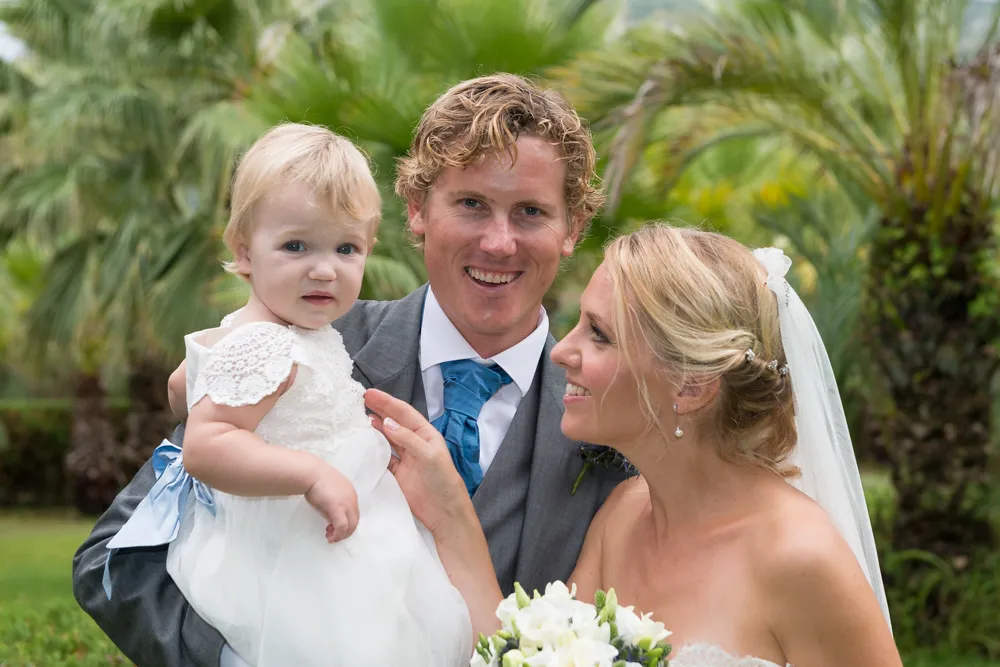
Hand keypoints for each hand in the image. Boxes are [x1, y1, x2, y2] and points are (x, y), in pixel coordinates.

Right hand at [304, 465, 358, 542]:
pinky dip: (338, 535)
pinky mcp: (338, 509)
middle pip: (355, 521)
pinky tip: (331, 538)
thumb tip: (331, 516)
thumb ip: (334, 502)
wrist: (311, 473)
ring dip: (342, 535)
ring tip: (331, 537)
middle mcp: (352, 499)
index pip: (354, 512)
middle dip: (346, 531)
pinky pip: (342, 527)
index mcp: (351, 493)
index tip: (334, 526)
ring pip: (351, 526)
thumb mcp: (330, 491)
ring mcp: (346, 504)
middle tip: (334, 535)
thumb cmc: (316, 479)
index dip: (346, 522)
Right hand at [364, 389, 471, 532]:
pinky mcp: (397, 474)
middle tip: (361, 400)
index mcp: (426, 434)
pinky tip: (364, 443)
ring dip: (375, 428)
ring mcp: (405, 458)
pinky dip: (373, 450)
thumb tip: (386, 422)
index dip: (387, 403)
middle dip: (379, 410)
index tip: (370, 394)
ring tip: (360, 418)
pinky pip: (383, 457)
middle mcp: (415, 443)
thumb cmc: (443, 481)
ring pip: (387, 438)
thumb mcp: (429, 455)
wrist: (443, 512)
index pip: (404, 414)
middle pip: (394, 423)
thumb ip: (407, 439)